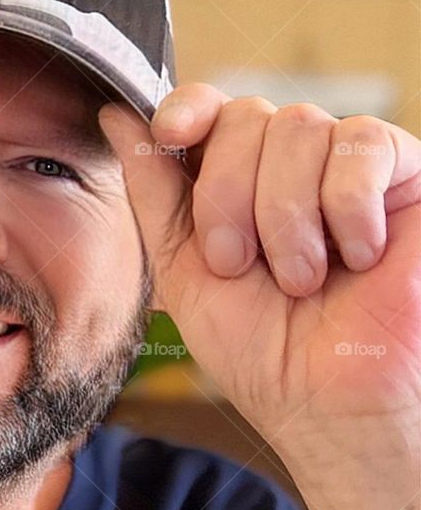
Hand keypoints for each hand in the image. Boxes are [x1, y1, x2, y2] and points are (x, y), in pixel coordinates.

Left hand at [98, 85, 420, 509]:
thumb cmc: (259, 349)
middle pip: (245, 117)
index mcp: (232, 184)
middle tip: (240, 264)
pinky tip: (356, 256)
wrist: (328, 403)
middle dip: (227, 196)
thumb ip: (153, 191)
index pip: (209, 108)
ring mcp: (345, 167)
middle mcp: (286, 167)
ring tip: (301, 278)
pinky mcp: (403, 175)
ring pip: (299, 125)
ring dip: (284, 216)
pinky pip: (363, 144)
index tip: (170, 131)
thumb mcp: (182, 268)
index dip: (187, 106)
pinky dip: (345, 208)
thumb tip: (116, 118)